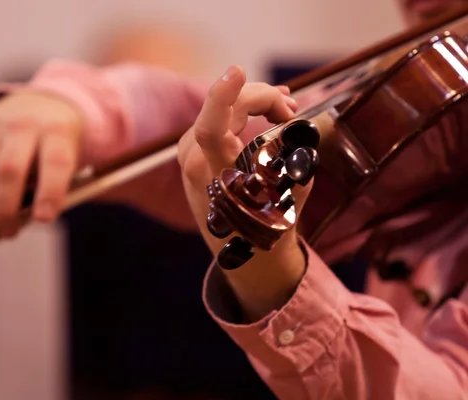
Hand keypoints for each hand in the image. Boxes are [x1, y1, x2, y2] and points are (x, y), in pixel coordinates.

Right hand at [0, 91, 84, 243]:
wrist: (37, 104)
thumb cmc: (58, 144)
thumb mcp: (71, 155)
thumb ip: (58, 184)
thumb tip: (30, 221)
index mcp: (56, 130)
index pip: (54, 161)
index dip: (50, 191)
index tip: (43, 219)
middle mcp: (20, 125)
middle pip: (8, 170)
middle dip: (6, 209)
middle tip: (9, 234)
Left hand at [177, 65, 311, 317]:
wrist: (243, 256)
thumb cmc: (267, 229)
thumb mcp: (287, 195)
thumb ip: (289, 157)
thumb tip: (294, 123)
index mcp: (213, 175)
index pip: (210, 128)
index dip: (223, 96)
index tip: (238, 71)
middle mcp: (194, 161)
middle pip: (224, 109)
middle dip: (262, 98)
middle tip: (293, 109)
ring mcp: (189, 155)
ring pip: (221, 111)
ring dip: (254, 102)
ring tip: (287, 108)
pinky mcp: (192, 152)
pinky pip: (216, 121)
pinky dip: (242, 111)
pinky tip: (267, 109)